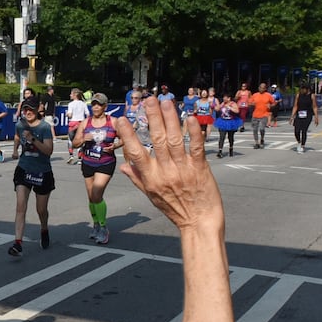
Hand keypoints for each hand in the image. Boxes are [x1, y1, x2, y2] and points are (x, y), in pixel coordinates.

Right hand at [116, 96, 223, 232]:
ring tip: (167, 102)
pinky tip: (190, 118)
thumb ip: (137, 179)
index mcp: (150, 178)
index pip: (135, 153)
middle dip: (152, 118)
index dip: (127, 135)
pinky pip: (196, 147)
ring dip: (171, 119)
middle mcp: (165, 171)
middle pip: (157, 140)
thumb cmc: (175, 209)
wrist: (199, 221)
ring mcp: (183, 169)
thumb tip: (123, 166)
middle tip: (149, 100)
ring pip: (175, 140)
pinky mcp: (200, 168)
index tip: (121, 120)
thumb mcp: (151, 196)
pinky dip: (194, 132)